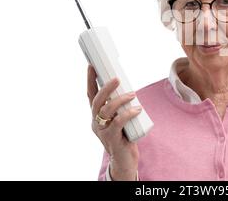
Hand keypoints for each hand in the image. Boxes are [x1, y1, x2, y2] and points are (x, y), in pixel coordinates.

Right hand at [87, 65, 140, 179]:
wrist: (124, 159)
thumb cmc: (124, 135)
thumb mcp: (120, 117)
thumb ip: (121, 106)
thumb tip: (129, 89)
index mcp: (96, 115)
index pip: (90, 95)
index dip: (91, 80)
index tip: (92, 66)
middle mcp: (96, 122)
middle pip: (96, 101)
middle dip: (106, 88)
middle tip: (117, 78)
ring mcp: (102, 131)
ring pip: (106, 110)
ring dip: (120, 100)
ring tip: (132, 94)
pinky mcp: (112, 138)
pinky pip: (118, 122)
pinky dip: (128, 114)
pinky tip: (137, 109)